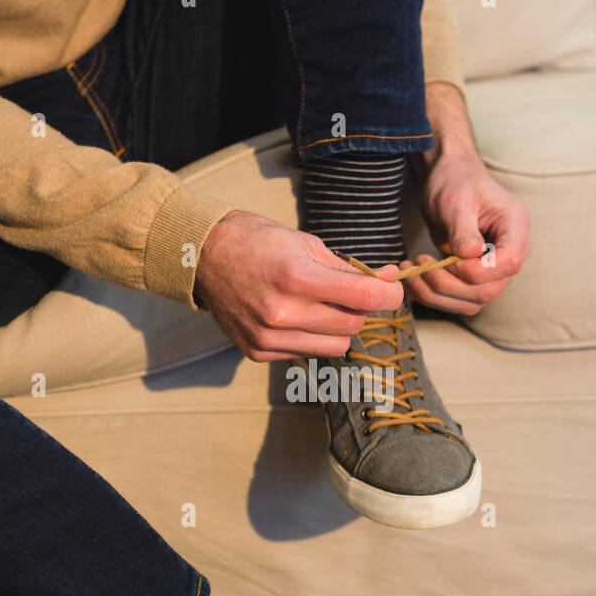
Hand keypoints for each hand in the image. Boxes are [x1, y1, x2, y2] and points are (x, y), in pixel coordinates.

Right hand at [193, 210, 403, 360]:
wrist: (204, 255)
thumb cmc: (258, 242)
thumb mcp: (307, 244)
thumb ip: (349, 269)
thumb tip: (389, 281)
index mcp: (297, 278)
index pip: (365, 298)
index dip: (390, 295)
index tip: (391, 289)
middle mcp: (283, 313)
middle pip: (353, 325)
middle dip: (360, 308)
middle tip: (348, 291)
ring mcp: (269, 337)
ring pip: (335, 346)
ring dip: (338, 328)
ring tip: (319, 305)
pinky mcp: (258, 351)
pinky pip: (306, 352)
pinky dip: (310, 337)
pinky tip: (293, 316)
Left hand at [407, 149, 531, 315]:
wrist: (448, 182)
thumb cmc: (456, 182)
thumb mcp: (456, 200)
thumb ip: (463, 228)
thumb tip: (470, 254)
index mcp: (515, 228)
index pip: (510, 262)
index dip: (477, 269)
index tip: (449, 256)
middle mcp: (509, 254)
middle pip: (489, 291)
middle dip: (448, 284)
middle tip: (421, 263)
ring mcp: (493, 271)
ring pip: (472, 303)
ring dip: (435, 294)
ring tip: (412, 269)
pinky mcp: (473, 280)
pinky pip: (457, 301)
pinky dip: (431, 296)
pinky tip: (413, 279)